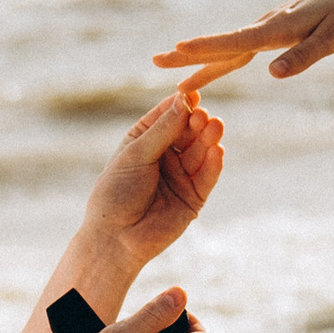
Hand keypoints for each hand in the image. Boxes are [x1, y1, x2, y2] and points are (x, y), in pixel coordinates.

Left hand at [78, 89, 223, 280]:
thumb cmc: (116, 192)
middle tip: (204, 116)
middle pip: (188, 132)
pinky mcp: (194, 197)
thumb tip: (185, 100)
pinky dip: (214, 164)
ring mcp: (181, 176)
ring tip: (215, 127)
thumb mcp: (136, 155)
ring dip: (209, 139)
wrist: (115, 238)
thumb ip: (162, 130)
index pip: (168, 116)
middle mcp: (165, 155)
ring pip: (200, 152)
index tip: (193, 94)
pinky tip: (217, 151)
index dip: (180, 105)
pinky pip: (207, 177)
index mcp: (145, 140)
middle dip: (197, 123)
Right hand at [155, 0, 333, 87]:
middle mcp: (268, 26)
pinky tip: (214, 64)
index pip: (236, 42)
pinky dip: (222, 57)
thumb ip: (303, 57)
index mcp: (278, 28)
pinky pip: (242, 47)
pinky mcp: (275, 30)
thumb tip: (271, 73)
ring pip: (230, 48)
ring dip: (202, 61)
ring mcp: (269, 27)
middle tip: (155, 62)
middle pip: (223, 45)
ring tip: (178, 78)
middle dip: (189, 55)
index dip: (206, 48)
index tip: (177, 49)